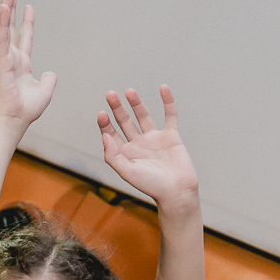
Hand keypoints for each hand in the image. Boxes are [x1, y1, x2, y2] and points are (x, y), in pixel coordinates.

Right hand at [0, 0, 56, 130]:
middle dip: (11, 7)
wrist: (15, 120)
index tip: (29, 7)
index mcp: (21, 64)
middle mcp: (12, 58)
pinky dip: (2, 23)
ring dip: (6, 8)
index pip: (25, 38)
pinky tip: (4, 7)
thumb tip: (51, 73)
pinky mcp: (1, 61)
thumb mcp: (44, 92)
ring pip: (4, 28)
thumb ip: (48, 80)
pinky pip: (2, 38)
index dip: (27, 22)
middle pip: (10, 27)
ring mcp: (5, 58)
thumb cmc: (26, 110)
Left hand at [98, 85, 198, 208]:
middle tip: (110, 94)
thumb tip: (104, 135)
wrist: (177, 191)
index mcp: (126, 153)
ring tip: (129, 91)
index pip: (111, 134)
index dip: (105, 124)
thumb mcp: (127, 172)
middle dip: (117, 108)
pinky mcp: (171, 136)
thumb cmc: (151, 186)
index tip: (102, 114)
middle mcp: (138, 144)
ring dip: (136, 103)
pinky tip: (163, 88)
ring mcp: (155, 139)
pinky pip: (170, 116)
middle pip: (125, 121)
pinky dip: (167, 102)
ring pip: (143, 116)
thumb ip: (113, 155)